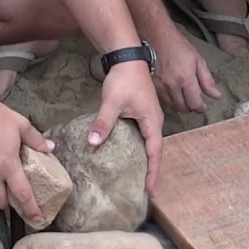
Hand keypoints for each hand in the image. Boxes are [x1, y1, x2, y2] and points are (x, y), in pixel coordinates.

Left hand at [88, 61, 164, 194]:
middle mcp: (154, 122)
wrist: (127, 57)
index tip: (151, 191)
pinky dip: (140, 150)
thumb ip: (103, 122)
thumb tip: (92, 143)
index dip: (153, 173)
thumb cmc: (124, 79)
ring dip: (147, 161)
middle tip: (146, 191)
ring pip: (150, 145)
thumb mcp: (112, 102)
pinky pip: (143, 137)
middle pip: (156, 152)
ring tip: (141, 179)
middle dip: (152, 171)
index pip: (155, 153)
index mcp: (152, 122)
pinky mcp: (142, 115)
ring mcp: (149, 119)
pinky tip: (131, 157)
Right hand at [151, 30, 221, 113]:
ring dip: (181, 105)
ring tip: (185, 96)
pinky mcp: (153, 87)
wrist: (158, 39)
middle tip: (195, 101)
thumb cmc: (179, 48)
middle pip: (183, 109)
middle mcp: (172, 86)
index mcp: (185, 79)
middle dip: (191, 108)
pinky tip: (175, 93)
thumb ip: (207, 81)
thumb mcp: (198, 61)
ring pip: (173, 107)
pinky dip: (171, 100)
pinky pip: (164, 101)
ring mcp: (161, 87)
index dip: (200, 109)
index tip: (203, 107)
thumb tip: (216, 96)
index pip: (194, 104)